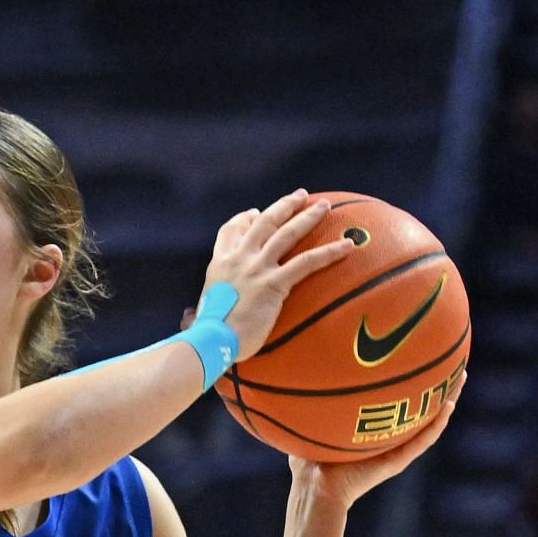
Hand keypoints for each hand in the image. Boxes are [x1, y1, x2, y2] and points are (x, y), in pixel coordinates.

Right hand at [200, 189, 355, 359]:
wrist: (211, 340)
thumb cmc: (205, 334)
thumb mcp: (200, 311)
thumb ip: (199, 307)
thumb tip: (190, 317)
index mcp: (219, 264)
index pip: (230, 230)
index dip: (245, 218)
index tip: (255, 213)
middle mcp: (238, 259)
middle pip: (264, 222)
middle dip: (284, 206)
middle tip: (301, 196)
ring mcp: (256, 268)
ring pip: (287, 233)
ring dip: (307, 217)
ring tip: (324, 207)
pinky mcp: (274, 283)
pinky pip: (307, 262)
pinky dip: (329, 252)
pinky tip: (347, 246)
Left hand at [286, 370, 465, 511]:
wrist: (315, 490)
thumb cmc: (308, 464)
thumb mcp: (312, 424)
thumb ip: (312, 405)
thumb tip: (301, 377)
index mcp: (372, 433)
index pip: (396, 407)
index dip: (409, 388)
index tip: (420, 362)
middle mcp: (388, 441)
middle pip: (418, 411)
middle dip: (434, 388)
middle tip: (450, 365)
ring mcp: (395, 452)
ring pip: (429, 423)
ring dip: (446, 401)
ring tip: (460, 379)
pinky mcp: (396, 463)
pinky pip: (421, 442)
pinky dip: (436, 425)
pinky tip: (448, 406)